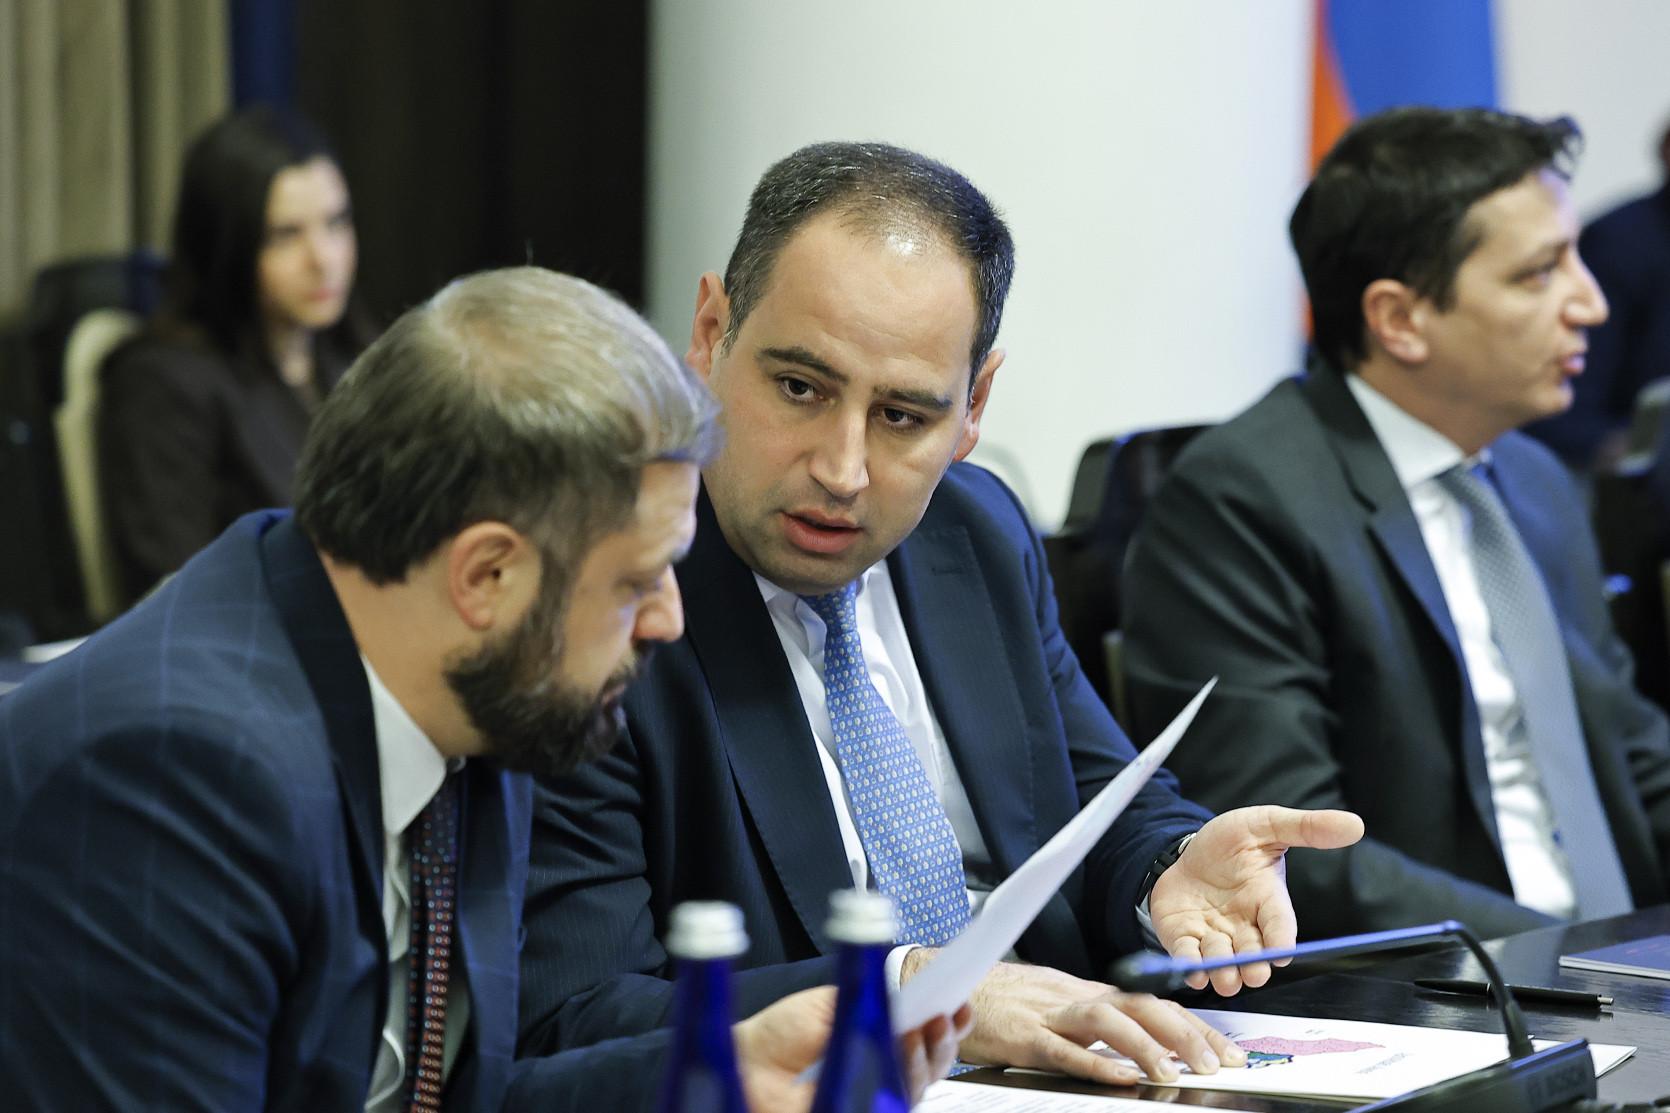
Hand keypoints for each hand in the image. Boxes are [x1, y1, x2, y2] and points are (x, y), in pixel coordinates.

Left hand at [732, 986, 971, 1110]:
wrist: (748, 1061)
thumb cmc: (780, 1036)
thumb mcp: (828, 1004)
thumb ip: (870, 999)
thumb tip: (909, 994)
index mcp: (880, 1039)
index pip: (928, 1036)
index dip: (950, 1022)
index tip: (961, 1002)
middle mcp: (883, 1071)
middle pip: (935, 1063)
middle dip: (947, 1037)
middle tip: (945, 1012)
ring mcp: (876, 1096)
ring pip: (922, 1084)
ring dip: (930, 1053)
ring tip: (924, 1026)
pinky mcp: (867, 1108)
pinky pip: (898, 1100)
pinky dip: (907, 1073)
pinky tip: (904, 1049)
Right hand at [903, 954, 1244, 1085]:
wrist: (944, 982)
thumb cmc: (1000, 999)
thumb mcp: (1055, 1004)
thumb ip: (1093, 1020)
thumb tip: (1135, 1041)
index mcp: (1087, 991)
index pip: (1152, 1004)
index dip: (1194, 1026)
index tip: (1228, 1051)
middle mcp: (1076, 997)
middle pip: (1142, 1006)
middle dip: (1186, 1034)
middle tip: (1219, 1063)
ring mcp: (1050, 1013)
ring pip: (1108, 1021)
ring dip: (1148, 1046)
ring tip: (1176, 1072)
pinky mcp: (1024, 1035)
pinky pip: (1065, 1049)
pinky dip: (1095, 1062)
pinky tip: (1122, 1077)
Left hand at [1151, 805, 1363, 994]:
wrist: (1185, 848)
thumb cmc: (1230, 843)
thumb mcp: (1265, 825)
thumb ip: (1305, 827)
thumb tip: (1355, 824)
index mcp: (1267, 899)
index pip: (1280, 924)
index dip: (1281, 939)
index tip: (1281, 952)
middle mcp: (1244, 924)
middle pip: (1253, 953)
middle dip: (1253, 965)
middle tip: (1253, 974)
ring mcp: (1214, 934)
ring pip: (1221, 960)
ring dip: (1221, 970)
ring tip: (1219, 974)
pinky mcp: (1184, 937)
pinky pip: (1187, 956)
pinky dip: (1189, 965)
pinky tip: (1191, 971)